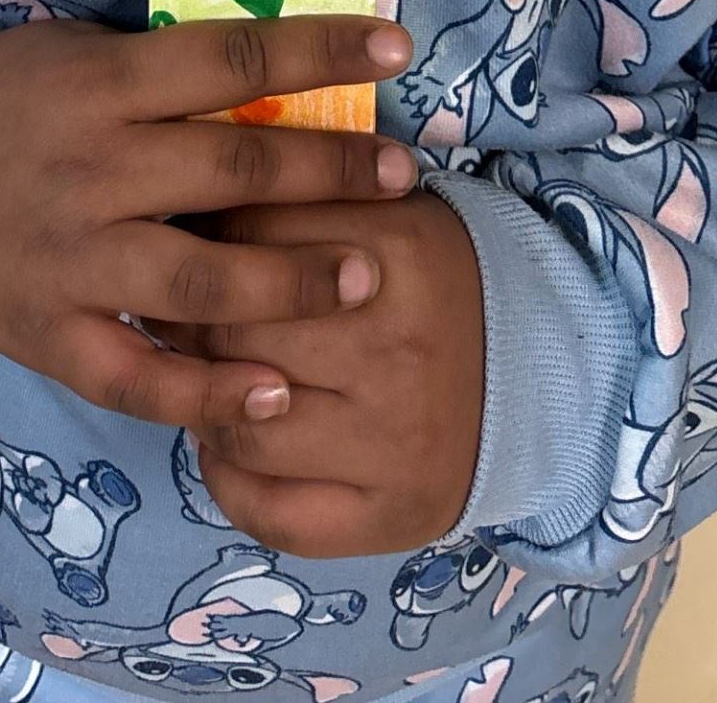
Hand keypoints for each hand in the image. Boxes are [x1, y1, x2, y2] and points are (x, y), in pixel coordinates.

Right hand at [0, 15, 417, 436]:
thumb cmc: (4, 97)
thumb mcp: (80, 53)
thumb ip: (167, 69)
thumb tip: (284, 70)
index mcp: (104, 86)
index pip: (231, 60)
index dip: (319, 50)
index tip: (394, 47)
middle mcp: (93, 171)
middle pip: (230, 171)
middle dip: (329, 172)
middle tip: (403, 175)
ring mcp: (72, 262)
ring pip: (200, 283)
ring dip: (292, 284)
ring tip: (366, 278)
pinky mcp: (53, 336)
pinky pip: (140, 378)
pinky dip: (209, 394)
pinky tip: (275, 394)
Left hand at [161, 190, 485, 556]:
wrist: (534, 371)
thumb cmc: (431, 281)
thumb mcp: (383, 211)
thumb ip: (297, 200)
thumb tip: (182, 211)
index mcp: (397, 253)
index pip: (247, 237)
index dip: (199, 245)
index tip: (185, 252)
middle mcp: (397, 349)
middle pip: (234, 333)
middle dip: (189, 326)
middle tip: (181, 321)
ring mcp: (397, 442)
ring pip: (241, 426)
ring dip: (201, 404)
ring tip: (207, 382)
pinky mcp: (394, 517)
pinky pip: (273, 513)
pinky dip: (227, 481)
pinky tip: (229, 446)